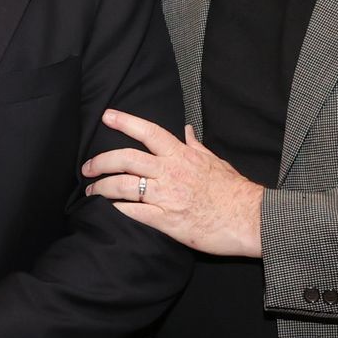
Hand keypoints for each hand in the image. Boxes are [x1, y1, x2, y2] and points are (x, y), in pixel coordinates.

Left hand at [82, 111, 263, 257]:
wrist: (250, 218)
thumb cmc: (234, 190)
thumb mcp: (215, 161)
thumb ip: (196, 146)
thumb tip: (187, 130)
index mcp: (181, 155)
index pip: (148, 132)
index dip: (125, 122)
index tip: (107, 116)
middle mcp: (171, 172)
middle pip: (126, 159)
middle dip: (101, 162)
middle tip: (87, 167)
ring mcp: (167, 196)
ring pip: (124, 186)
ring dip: (103, 187)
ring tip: (92, 190)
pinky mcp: (167, 220)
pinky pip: (135, 213)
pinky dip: (119, 210)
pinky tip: (110, 209)